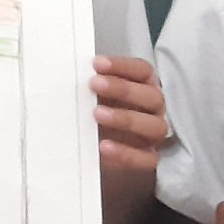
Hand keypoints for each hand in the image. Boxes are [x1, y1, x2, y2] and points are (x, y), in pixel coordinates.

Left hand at [91, 57, 166, 172]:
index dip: (123, 66)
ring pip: (155, 126)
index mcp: (143, 86)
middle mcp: (153, 109)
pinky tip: (104, 147)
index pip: (143, 71)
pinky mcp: (148, 158)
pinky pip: (147, 159)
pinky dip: (126, 153)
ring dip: (126, 118)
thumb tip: (69, 73)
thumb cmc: (96, 111)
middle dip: (123, 89)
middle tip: (94, 84)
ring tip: (97, 114)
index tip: (97, 63)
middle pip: (152, 96)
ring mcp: (153, 135)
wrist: (94, 147)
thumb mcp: (93, 96)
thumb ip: (90, 86)